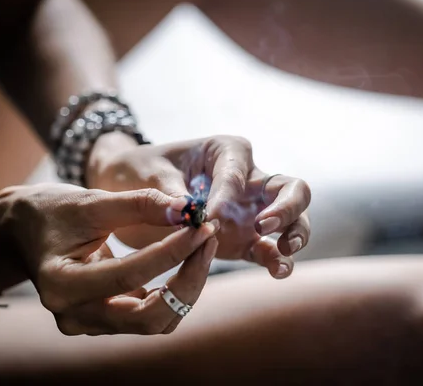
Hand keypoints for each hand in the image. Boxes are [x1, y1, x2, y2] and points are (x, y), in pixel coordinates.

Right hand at [0, 183, 218, 335]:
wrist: (24, 232)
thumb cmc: (52, 212)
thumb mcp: (91, 201)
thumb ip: (140, 204)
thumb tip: (188, 210)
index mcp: (61, 284)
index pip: (128, 275)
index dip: (172, 251)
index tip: (201, 225)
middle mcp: (74, 315)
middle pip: (148, 316)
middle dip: (188, 279)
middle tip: (209, 238)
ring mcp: (90, 323)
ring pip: (155, 321)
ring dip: (187, 286)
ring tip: (203, 244)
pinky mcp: (106, 320)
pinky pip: (151, 314)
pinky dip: (175, 289)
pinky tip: (188, 257)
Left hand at [88, 133, 310, 279]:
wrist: (129, 189)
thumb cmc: (140, 170)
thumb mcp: (148, 173)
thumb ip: (169, 193)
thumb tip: (187, 213)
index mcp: (225, 151)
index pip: (238, 172)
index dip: (227, 197)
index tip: (206, 218)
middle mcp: (247, 178)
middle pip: (289, 188)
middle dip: (285, 208)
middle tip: (264, 226)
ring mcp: (250, 210)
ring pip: (292, 218)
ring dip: (294, 234)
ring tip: (282, 252)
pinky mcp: (244, 238)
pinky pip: (268, 248)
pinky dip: (276, 260)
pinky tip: (277, 272)